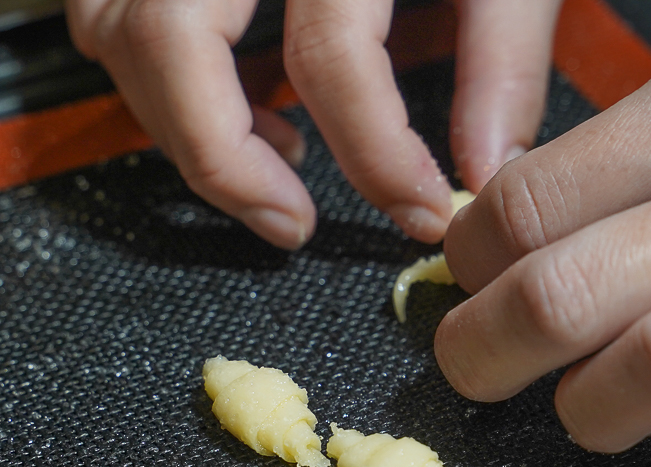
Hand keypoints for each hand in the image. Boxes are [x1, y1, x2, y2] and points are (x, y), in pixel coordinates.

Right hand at [64, 0, 560, 247]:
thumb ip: (501, 61)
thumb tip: (483, 170)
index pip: (329, 51)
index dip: (374, 154)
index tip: (418, 210)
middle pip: (173, 39)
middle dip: (224, 160)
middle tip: (294, 224)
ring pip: (120, 29)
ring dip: (184, 124)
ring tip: (277, 163)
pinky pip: (113, 10)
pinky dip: (160, 80)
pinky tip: (243, 107)